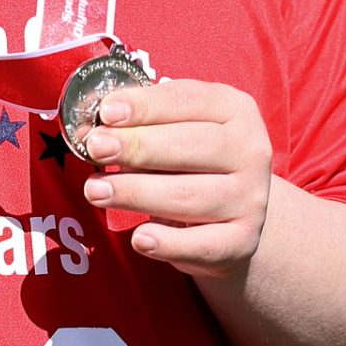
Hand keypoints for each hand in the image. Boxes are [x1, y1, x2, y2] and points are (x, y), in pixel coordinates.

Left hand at [79, 78, 272, 277]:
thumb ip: (141, 123)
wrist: (232, 210)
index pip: (187, 100)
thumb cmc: (190, 158)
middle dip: (137, 147)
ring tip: (96, 191)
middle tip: (95, 148)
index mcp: (234, 110)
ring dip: (137, 193)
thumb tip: (95, 130)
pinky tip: (139, 238)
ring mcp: (251, 198)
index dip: (145, 106)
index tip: (106, 112)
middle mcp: (250, 151)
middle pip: (190, 146)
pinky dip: (169, 243)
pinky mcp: (243, 241)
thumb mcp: (174, 128)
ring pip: (190, 196)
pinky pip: (203, 245)